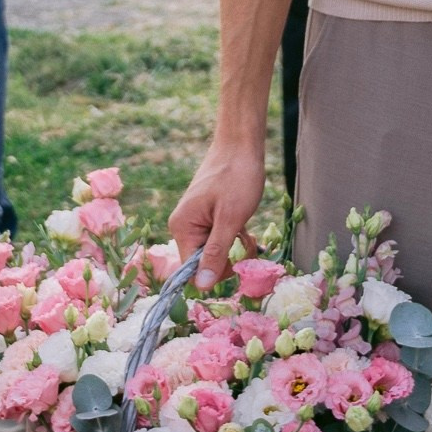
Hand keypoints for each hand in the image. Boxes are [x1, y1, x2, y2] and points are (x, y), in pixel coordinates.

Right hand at [169, 134, 266, 284]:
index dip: (216, 273)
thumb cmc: (237, 178)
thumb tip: (202, 286)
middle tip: (249, 246)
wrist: (241, 144)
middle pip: (203, 263)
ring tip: (248, 233)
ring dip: (234, 248)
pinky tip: (245, 226)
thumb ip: (215, 253)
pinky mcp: (207, 216)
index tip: (238, 264)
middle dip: (228, 260)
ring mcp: (195, 220)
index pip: (192, 271)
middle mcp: (183, 226)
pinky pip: (217, 238)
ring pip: (214, 251)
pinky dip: (233, 237)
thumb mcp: (230, 219)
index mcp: (182, 228)